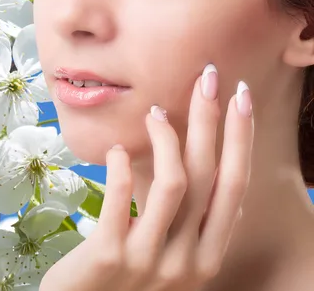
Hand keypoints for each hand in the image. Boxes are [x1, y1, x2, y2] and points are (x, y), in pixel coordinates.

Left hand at [39, 68, 253, 290]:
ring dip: (167, 139)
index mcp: (206, 257)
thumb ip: (190, 227)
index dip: (240, 139)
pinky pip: (120, 198)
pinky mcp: (108, 256)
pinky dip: (120, 167)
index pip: (234, 188)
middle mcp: (187, 261)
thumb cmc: (126, 284)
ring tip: (154, 112)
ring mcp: (148, 260)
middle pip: (208, 176)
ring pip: (174, 184)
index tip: (240, 99)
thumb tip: (211, 178)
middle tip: (208, 78)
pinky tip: (116, 151)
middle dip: (211, 120)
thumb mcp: (171, 260)